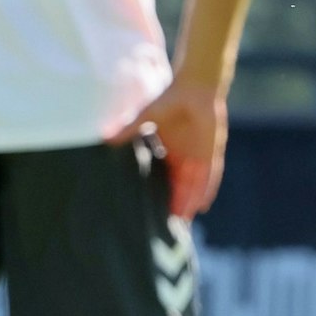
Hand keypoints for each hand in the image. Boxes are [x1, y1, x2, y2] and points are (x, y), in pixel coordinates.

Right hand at [108, 79, 226, 218]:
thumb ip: (128, 129)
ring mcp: (199, 157)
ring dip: (189, 202)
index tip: (152, 210)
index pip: (163, 178)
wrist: (196, 89)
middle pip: (179, 187)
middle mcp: (185, 157)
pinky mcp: (211, 153)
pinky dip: (206, 190)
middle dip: (175, 204)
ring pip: (194, 186)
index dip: (160, 193)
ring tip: (183, 221)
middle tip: (167, 225)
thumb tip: (103, 137)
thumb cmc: (171, 100)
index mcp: (169, 151)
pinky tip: (203, 205)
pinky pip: (210, 176)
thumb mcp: (146, 117)